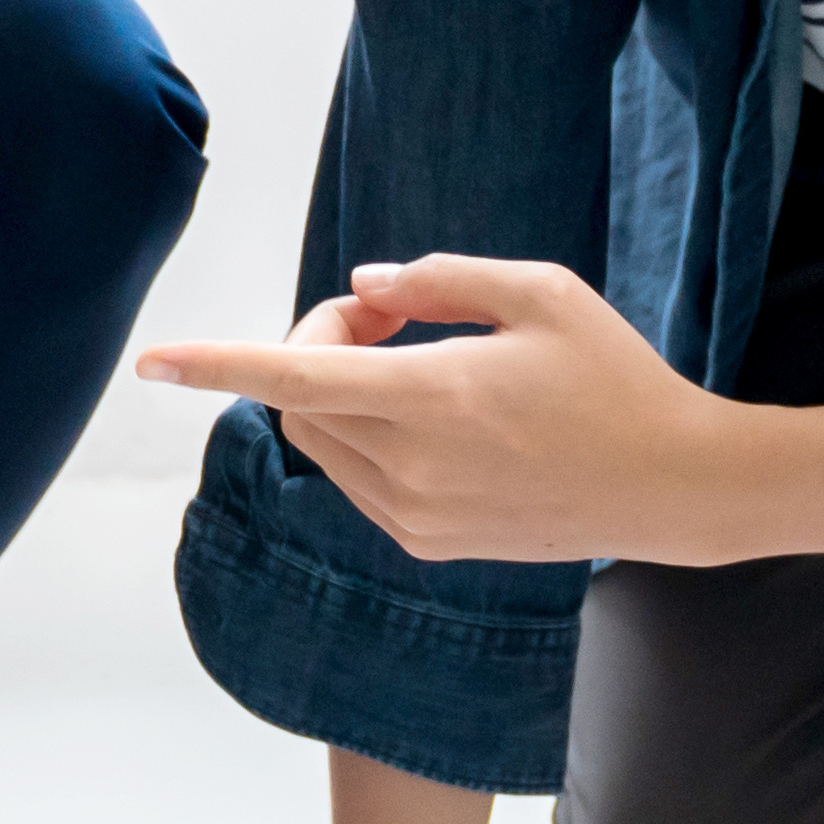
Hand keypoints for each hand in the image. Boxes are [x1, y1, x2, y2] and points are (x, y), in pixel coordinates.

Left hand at [138, 257, 745, 564]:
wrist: (672, 486)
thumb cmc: (615, 375)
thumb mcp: (540, 292)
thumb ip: (439, 280)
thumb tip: (361, 289)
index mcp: (434, 397)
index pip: (293, 379)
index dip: (215, 364)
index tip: (152, 360)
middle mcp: (413, 468)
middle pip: (298, 406)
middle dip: (314, 351)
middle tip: (384, 320)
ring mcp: (418, 517)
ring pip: (323, 447)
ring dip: (340, 396)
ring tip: (419, 365)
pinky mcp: (431, 544)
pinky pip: (359, 481)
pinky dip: (366, 438)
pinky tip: (434, 416)